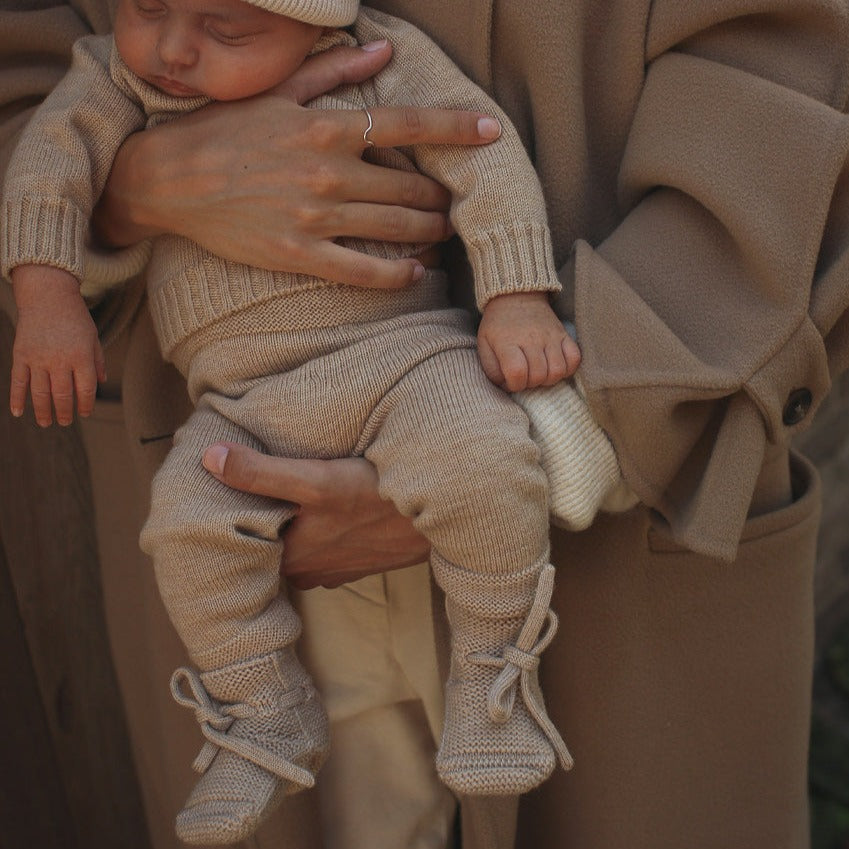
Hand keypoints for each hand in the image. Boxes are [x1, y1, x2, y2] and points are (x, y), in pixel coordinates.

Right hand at [10, 265, 105, 425]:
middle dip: (65, 413)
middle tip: (65, 422)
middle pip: (63, 395)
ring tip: (46, 423)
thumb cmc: (75, 317)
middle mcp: (60, 360)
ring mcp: (38, 358)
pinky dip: (17, 398)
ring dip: (43, 411)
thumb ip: (98, 360)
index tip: (85, 413)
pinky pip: (18, 382)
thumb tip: (101, 382)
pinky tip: (18, 413)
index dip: (86, 405)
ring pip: (40, 393)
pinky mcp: (21, 355)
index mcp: (81, 357)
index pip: (85, 389)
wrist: (48, 295)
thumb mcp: (93, 337)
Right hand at [94, 40, 501, 289]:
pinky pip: (362, 271)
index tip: (492, 132)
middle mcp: (329, 172)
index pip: (408, 124)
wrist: (168, 180)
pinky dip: (395, 274)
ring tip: (444, 230)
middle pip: (410, 185)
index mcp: (326, 126)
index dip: (456, 128)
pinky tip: (415, 272)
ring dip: (429, 230)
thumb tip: (384, 49)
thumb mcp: (275, 92)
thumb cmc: (222, 131)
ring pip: (395, 227)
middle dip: (442, 194)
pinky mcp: (300, 253)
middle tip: (454, 199)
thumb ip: (334, 72)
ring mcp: (316, 216)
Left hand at [202, 442, 429, 589]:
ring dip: (292, 527)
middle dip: (261, 519)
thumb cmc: (377, 498)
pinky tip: (324, 511)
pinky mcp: (359, 562)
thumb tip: (209, 458)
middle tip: (247, 485)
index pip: (245, 541)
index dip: (232, 514)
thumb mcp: (317, 481)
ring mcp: (336, 570)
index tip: (219, 491)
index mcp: (291, 557)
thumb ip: (261, 473)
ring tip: (283, 495)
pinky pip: (326, 549)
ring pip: (299, 547)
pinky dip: (318, 532)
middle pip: (272, 544)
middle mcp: (310, 571)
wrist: (442, 515)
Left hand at [477, 292, 580, 391]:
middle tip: (524, 376)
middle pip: (538, 375)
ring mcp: (550, 336)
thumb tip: (507, 386)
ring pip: (558, 371)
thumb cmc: (498, 326)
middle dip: (530, 384)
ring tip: (539, 373)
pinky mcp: (564, 334)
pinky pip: (575, 358)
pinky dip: (567, 368)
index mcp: (507, 342)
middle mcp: (531, 339)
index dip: (515, 385)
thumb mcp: (484, 345)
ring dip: (548, 379)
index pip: (517, 372)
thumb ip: (492, 369)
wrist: (515, 297)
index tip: (511, 380)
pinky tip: (554, 366)